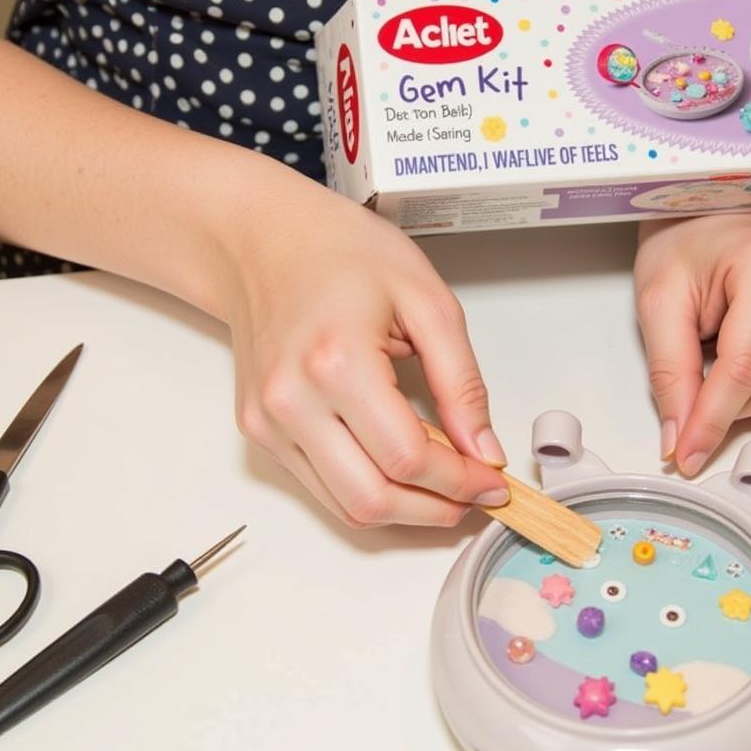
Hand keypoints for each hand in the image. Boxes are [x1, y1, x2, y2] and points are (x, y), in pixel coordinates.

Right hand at [214, 160, 508, 528]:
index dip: (461, 482)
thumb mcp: (426, 301)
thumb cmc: (338, 252)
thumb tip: (482, 448)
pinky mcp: (258, 430)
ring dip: (403, 510)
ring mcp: (268, 421)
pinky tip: (397, 468)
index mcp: (337, 362)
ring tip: (442, 486)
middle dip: (434, 510)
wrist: (262, 240)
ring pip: (345, 506)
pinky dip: (367, 490)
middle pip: (373, 499)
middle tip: (473, 495)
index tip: (492, 481)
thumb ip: (461, 382)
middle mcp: (291, 401)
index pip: (408, 458)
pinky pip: (320, 487)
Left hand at [634, 212, 750, 476]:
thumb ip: (669, 371)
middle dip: (728, 404)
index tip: (685, 453)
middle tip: (702, 370)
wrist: (732, 216)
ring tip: (735, 349)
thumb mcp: (660, 299)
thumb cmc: (694, 247)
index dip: (708, 421)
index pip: (742, 370)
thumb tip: (679, 438)